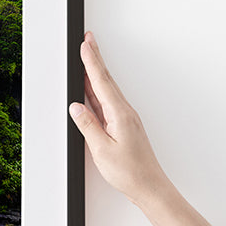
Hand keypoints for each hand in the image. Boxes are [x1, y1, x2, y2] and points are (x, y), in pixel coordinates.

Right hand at [69, 31, 172, 208]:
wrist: (148, 186)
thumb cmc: (129, 171)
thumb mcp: (101, 149)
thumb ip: (87, 125)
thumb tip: (76, 106)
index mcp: (120, 114)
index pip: (101, 82)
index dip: (91, 62)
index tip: (85, 45)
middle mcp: (124, 112)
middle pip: (105, 80)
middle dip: (95, 59)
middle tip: (88, 40)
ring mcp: (124, 118)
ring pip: (106, 90)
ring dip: (95, 73)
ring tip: (87, 58)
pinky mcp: (122, 125)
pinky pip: (106, 102)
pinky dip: (96, 91)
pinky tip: (90, 89)